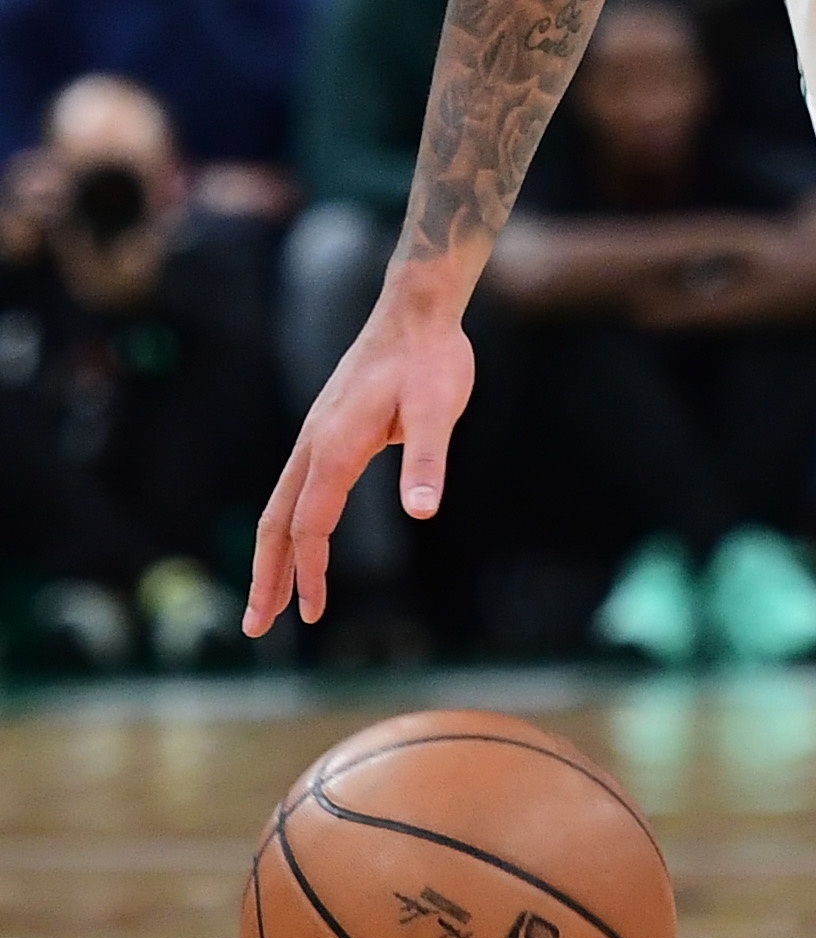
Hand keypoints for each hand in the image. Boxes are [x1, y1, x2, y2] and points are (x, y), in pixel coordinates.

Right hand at [243, 271, 475, 633]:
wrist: (417, 310)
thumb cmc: (431, 359)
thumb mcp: (438, 408)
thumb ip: (425, 458)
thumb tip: (422, 509)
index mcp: (336, 445)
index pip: (311, 524)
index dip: (310, 571)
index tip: (313, 613)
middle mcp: (315, 443)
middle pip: (277, 523)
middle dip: (266, 577)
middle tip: (255, 628)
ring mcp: (317, 435)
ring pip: (282, 506)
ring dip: (272, 556)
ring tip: (267, 601)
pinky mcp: (327, 430)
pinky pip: (297, 488)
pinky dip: (289, 526)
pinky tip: (299, 544)